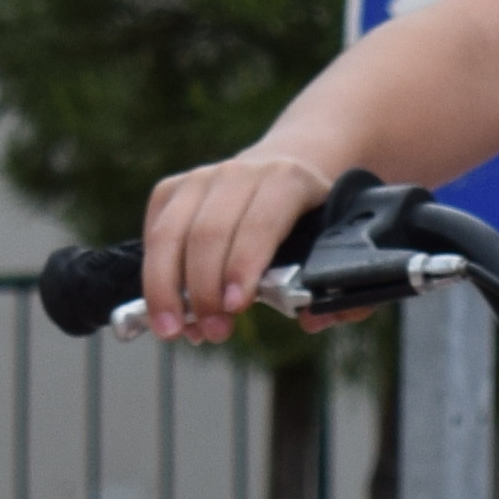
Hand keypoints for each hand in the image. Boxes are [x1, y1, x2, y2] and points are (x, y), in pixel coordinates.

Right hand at [140, 152, 341, 342]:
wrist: (288, 165)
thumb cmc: (313, 221)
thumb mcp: (338, 245)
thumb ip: (343, 291)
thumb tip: (312, 319)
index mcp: (288, 181)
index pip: (259, 224)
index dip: (243, 266)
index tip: (235, 308)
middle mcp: (240, 172)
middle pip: (208, 233)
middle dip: (204, 291)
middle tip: (213, 333)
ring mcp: (202, 177)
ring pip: (170, 234)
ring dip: (167, 289)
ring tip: (176, 331)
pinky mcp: (172, 189)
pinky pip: (154, 234)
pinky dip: (154, 275)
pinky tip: (168, 309)